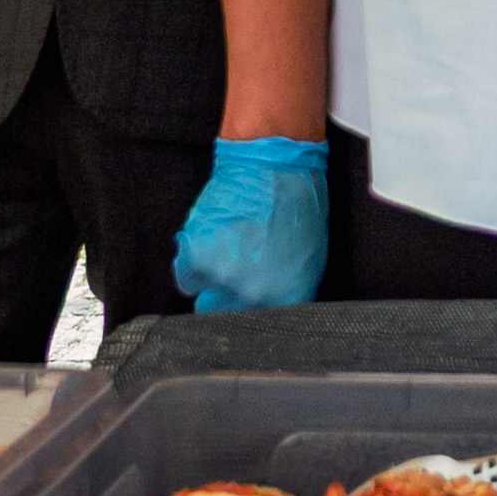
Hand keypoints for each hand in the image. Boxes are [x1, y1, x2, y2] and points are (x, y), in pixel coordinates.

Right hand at [172, 136, 331, 312]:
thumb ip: (287, 293)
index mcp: (288, 298)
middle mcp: (256, 295)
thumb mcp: (309, 258)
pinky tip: (208, 242)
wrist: (272, 164)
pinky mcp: (198, 257)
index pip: (263, 331)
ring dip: (212, 278)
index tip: (244, 313)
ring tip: (226, 248)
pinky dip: (192, 263)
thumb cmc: (297, 203)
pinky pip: (186, 277)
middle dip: (228, 304)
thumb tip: (271, 310)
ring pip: (205, 298)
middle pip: (229, 320)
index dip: (252, 320)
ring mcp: (225, 278)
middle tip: (232, 278)